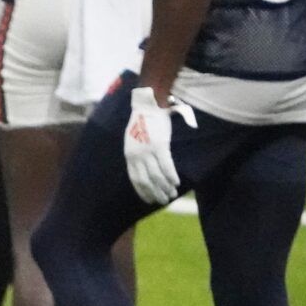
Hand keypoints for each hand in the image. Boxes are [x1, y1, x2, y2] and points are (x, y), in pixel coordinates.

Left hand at [124, 86, 195, 205]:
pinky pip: (166, 166)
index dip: (143, 191)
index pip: (135, 179)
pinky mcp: (159, 146)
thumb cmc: (143, 122)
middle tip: (164, 200)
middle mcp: (137, 156)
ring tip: (172, 194)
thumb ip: (137, 154)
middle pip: (146, 181)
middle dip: (155, 193)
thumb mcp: (134, 140)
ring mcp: (148, 151)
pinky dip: (171, 176)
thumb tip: (144, 167)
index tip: (149, 200)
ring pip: (157, 176)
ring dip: (165, 187)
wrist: (148, 106)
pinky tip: (176, 183)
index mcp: (130, 155)